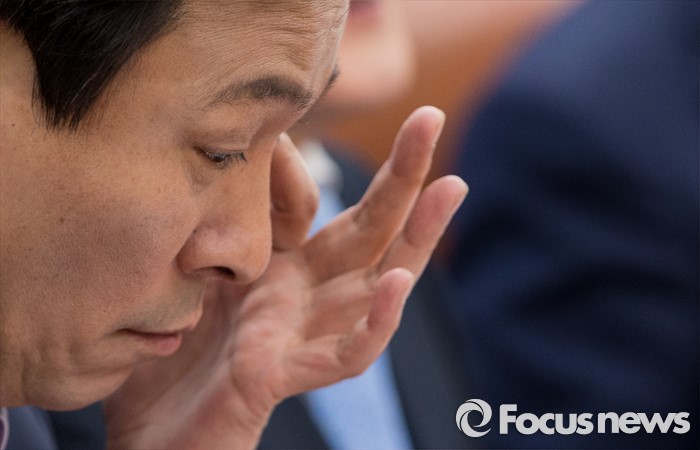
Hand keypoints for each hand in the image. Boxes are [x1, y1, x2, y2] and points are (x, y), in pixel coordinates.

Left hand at [104, 106, 467, 448]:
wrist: (145, 433)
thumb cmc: (167, 351)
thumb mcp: (192, 266)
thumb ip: (221, 218)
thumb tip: (250, 152)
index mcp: (281, 268)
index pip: (319, 207)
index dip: (313, 167)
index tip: (293, 128)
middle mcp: (301, 297)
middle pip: (367, 232)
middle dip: (402, 177)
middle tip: (431, 119)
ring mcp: (299, 335)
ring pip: (375, 285)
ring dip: (415, 239)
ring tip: (450, 189)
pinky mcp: (283, 376)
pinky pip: (345, 354)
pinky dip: (374, 323)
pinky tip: (396, 284)